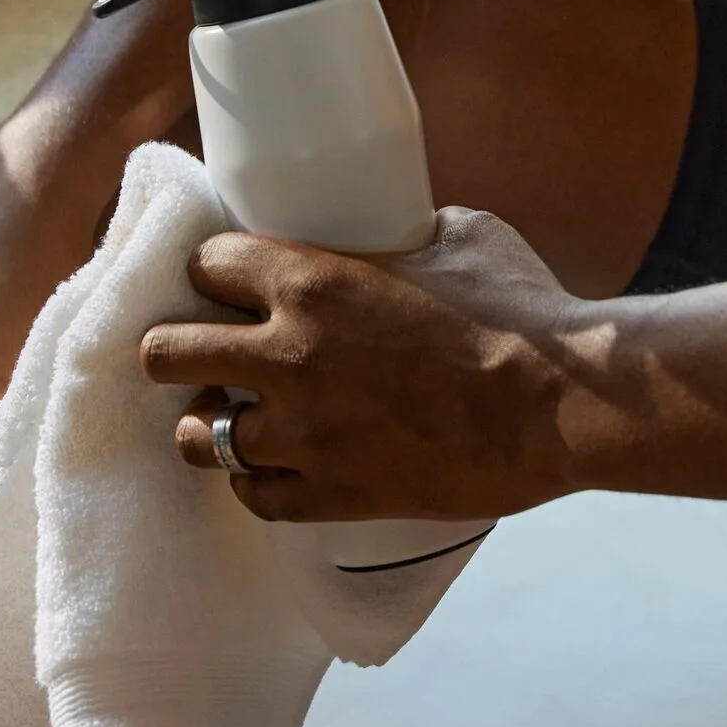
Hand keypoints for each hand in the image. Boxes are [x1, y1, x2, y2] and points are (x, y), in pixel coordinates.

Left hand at [141, 208, 591, 523]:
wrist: (560, 406)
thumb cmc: (521, 309)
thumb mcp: (461, 234)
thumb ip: (405, 234)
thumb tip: (397, 232)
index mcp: (310, 280)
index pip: (204, 265)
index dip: (212, 271)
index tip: (224, 279)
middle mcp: (287, 354)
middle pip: (166, 351)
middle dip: (176, 345)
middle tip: (200, 347)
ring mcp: (302, 433)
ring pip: (195, 434)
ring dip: (209, 418)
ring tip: (231, 412)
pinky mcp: (329, 494)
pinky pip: (251, 495)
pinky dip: (255, 478)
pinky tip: (275, 463)